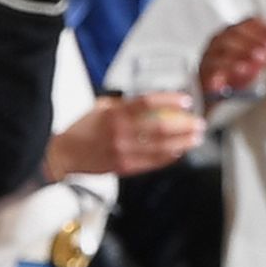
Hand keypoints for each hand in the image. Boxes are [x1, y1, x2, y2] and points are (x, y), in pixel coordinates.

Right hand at [48, 93, 205, 178]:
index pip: (147, 103)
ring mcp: (123, 151)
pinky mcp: (124, 167)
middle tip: (199, 123)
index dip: (170, 100)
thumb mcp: (102, 107)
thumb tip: (155, 100)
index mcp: (115, 114)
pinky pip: (153, 163)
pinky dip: (169, 157)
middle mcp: (120, 132)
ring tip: (196, 138)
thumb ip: (126, 103)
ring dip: (183, 143)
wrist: (65, 154)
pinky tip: (179, 152)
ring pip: (161, 147)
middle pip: (161, 127)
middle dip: (185, 126)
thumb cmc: (85, 129)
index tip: (186, 101)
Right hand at [198, 17, 265, 98]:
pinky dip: (230, 68)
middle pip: (236, 32)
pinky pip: (214, 66)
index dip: (265, 29)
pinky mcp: (203, 70)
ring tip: (260, 62)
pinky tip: (243, 71)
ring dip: (244, 53)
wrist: (214, 94)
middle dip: (256, 41)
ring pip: (224, 47)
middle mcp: (220, 39)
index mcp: (234, 31)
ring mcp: (209, 53)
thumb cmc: (236, 71)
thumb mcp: (259, 59)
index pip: (250, 21)